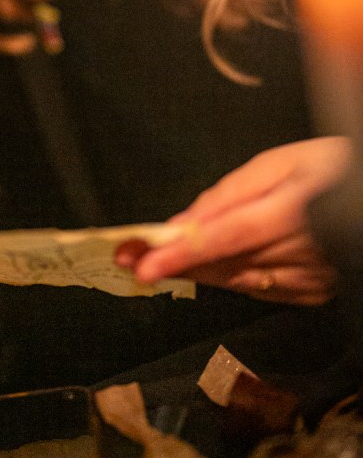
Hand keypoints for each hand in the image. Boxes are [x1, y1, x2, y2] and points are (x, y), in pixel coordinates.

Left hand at [115, 137, 350, 305]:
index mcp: (288, 214)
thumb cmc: (329, 169)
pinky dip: (230, 276)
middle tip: (129, 258)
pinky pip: (258, 290)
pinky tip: (210, 265)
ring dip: (196, 271)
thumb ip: (229, 195)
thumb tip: (184, 224)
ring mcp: (308, 280)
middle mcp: (299, 254)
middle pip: (222, 266)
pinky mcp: (312, 293)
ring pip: (235, 282)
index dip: (181, 255)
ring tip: (156, 259)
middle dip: (173, 263)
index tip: (144, 266)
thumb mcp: (279, 164)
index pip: (223, 239)